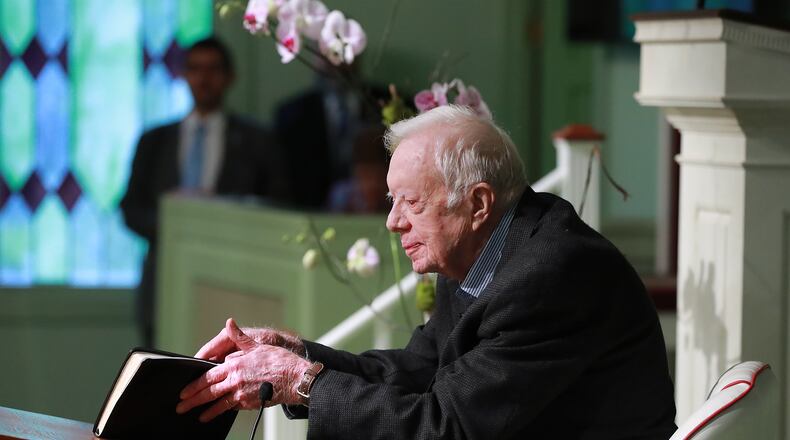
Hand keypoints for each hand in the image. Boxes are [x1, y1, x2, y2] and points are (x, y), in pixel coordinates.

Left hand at [177, 318, 311, 421]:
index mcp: (235, 364)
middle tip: (180, 406)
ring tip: (194, 415)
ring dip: (204, 410)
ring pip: (217, 403)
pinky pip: (231, 408)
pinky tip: (213, 415)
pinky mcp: (250, 403)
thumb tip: (229, 323)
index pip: (208, 375)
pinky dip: (220, 412)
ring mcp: (242, 393)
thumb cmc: (280, 361)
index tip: (185, 391)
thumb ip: (240, 336)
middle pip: (208, 391)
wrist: (295, 377)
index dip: (194, 384)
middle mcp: (235, 379)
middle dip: (192, 399)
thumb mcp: (257, 345)